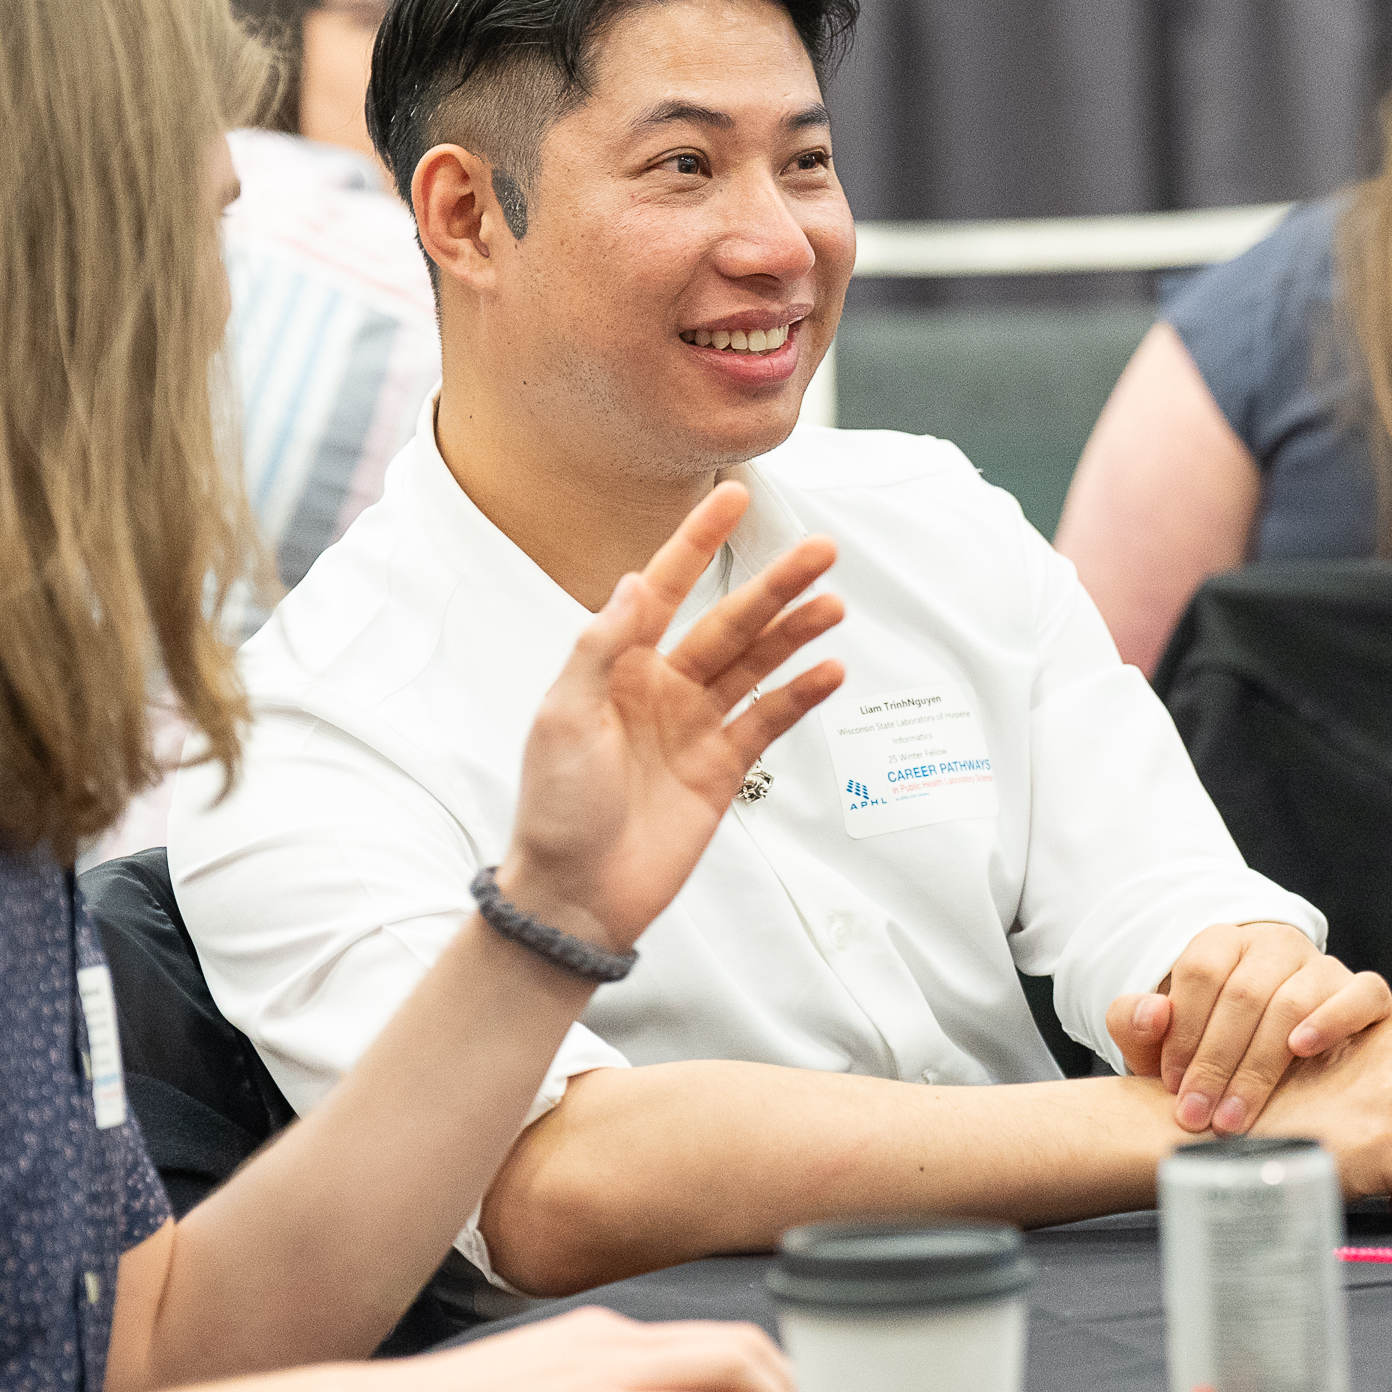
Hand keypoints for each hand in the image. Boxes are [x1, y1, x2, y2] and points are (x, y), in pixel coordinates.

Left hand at [500, 484, 843, 953]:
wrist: (577, 893)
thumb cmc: (556, 805)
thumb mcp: (564, 716)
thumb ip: (603, 646)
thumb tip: (638, 581)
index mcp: (618, 666)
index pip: (666, 588)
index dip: (698, 541)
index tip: (734, 498)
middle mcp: (662, 687)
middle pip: (729, 622)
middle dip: (773, 585)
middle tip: (820, 549)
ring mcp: (696, 727)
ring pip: (756, 665)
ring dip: (794, 634)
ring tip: (834, 602)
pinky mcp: (722, 770)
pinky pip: (768, 722)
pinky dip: (799, 697)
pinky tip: (828, 671)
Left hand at [1109, 923, 1391, 1135]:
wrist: (1261, 1047)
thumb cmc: (1205, 1044)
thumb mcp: (1158, 1038)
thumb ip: (1134, 1022)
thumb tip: (1153, 1013)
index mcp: (1222, 943)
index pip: (1201, 972)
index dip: (1183, 1032)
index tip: (1171, 1084)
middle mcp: (1274, 945)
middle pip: (1245, 993)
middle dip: (1217, 1063)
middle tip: (1199, 1116)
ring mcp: (1322, 965)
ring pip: (1295, 1000)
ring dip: (1261, 1064)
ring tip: (1238, 1112)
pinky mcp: (1364, 992)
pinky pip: (1364, 993)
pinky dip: (1335, 1019)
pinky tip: (1303, 1050)